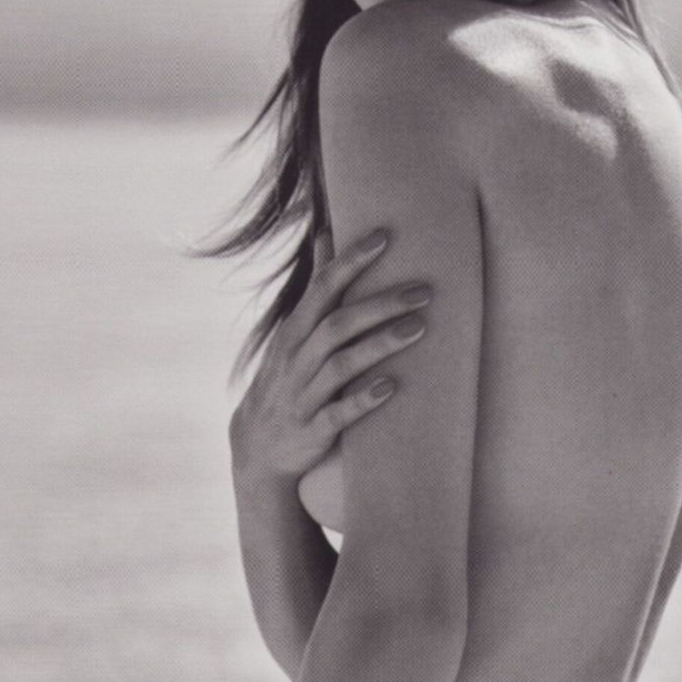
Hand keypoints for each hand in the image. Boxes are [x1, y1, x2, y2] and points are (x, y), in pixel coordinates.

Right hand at [228, 225, 432, 483]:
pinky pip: (338, 414)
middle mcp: (296, 359)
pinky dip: (363, 400)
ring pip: (340, 365)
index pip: (321, 288)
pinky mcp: (313, 429)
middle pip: (337, 324)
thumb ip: (315, 286)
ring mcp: (303, 395)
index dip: (350, 262)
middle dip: (380, 304)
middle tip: (424, 290)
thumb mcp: (293, 332)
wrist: (257, 447)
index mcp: (294, 331)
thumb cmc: (286, 378)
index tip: (384, 237)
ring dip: (379, 345)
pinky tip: (391, 387)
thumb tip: (326, 233)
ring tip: (418, 328)